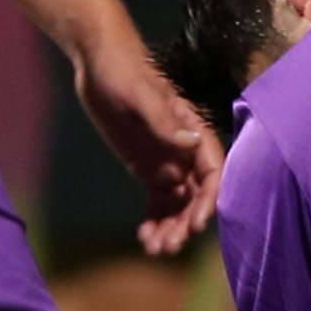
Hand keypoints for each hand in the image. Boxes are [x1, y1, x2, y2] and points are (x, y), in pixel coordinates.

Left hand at [75, 29, 220, 254]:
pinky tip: (144, 237)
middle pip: (196, 196)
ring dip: (171, 228)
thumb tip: (193, 144)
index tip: (194, 224)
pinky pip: (158, 202)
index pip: (212, 172)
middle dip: (185, 223)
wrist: (98, 62)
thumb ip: (166, 122)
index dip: (207, 201)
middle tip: (168, 245)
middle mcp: (185, 152)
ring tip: (154, 248)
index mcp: (193, 131)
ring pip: (178, 205)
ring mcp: (168, 162)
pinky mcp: (147, 169)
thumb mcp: (141, 95)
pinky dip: (155, 221)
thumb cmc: (122, 69)